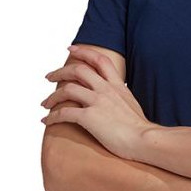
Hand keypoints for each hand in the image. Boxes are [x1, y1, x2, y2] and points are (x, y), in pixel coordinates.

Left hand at [41, 44, 150, 159]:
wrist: (145, 140)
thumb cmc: (141, 129)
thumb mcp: (132, 105)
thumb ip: (121, 98)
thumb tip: (117, 101)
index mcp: (117, 86)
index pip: (99, 60)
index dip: (83, 52)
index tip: (71, 49)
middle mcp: (106, 89)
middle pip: (77, 70)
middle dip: (60, 72)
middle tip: (49, 77)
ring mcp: (97, 102)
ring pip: (67, 90)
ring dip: (52, 96)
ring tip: (44, 103)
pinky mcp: (89, 117)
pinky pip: (64, 113)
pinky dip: (52, 116)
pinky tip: (46, 121)